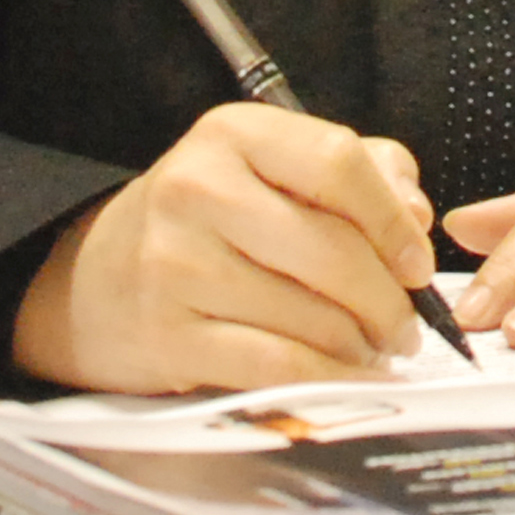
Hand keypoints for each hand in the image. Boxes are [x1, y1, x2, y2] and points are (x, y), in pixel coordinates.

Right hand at [9, 103, 437, 393]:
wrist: (96, 281)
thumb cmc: (207, 223)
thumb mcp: (271, 169)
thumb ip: (360, 173)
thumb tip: (417, 215)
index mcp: (233, 135)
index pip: (337, 161)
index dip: (393, 220)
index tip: (417, 264)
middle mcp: (197, 189)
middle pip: (333, 250)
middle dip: (388, 301)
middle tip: (405, 327)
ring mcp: (177, 264)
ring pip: (312, 316)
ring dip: (360, 346)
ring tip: (371, 350)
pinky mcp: (170, 335)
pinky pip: (277, 366)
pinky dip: (326, 379)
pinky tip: (342, 377)